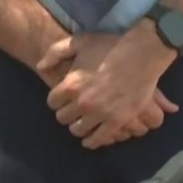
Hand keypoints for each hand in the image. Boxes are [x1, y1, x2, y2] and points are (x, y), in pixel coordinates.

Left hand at [42, 32, 178, 148]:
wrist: (141, 54)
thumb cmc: (111, 46)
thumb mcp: (80, 41)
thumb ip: (56, 52)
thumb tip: (40, 66)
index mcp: (71, 85)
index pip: (53, 102)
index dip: (58, 100)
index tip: (64, 98)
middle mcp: (82, 103)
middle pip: (63, 118)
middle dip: (68, 113)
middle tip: (75, 110)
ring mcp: (100, 114)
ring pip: (78, 130)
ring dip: (79, 127)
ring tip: (84, 122)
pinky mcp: (116, 121)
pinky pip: (98, 138)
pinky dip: (93, 141)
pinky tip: (91, 139)